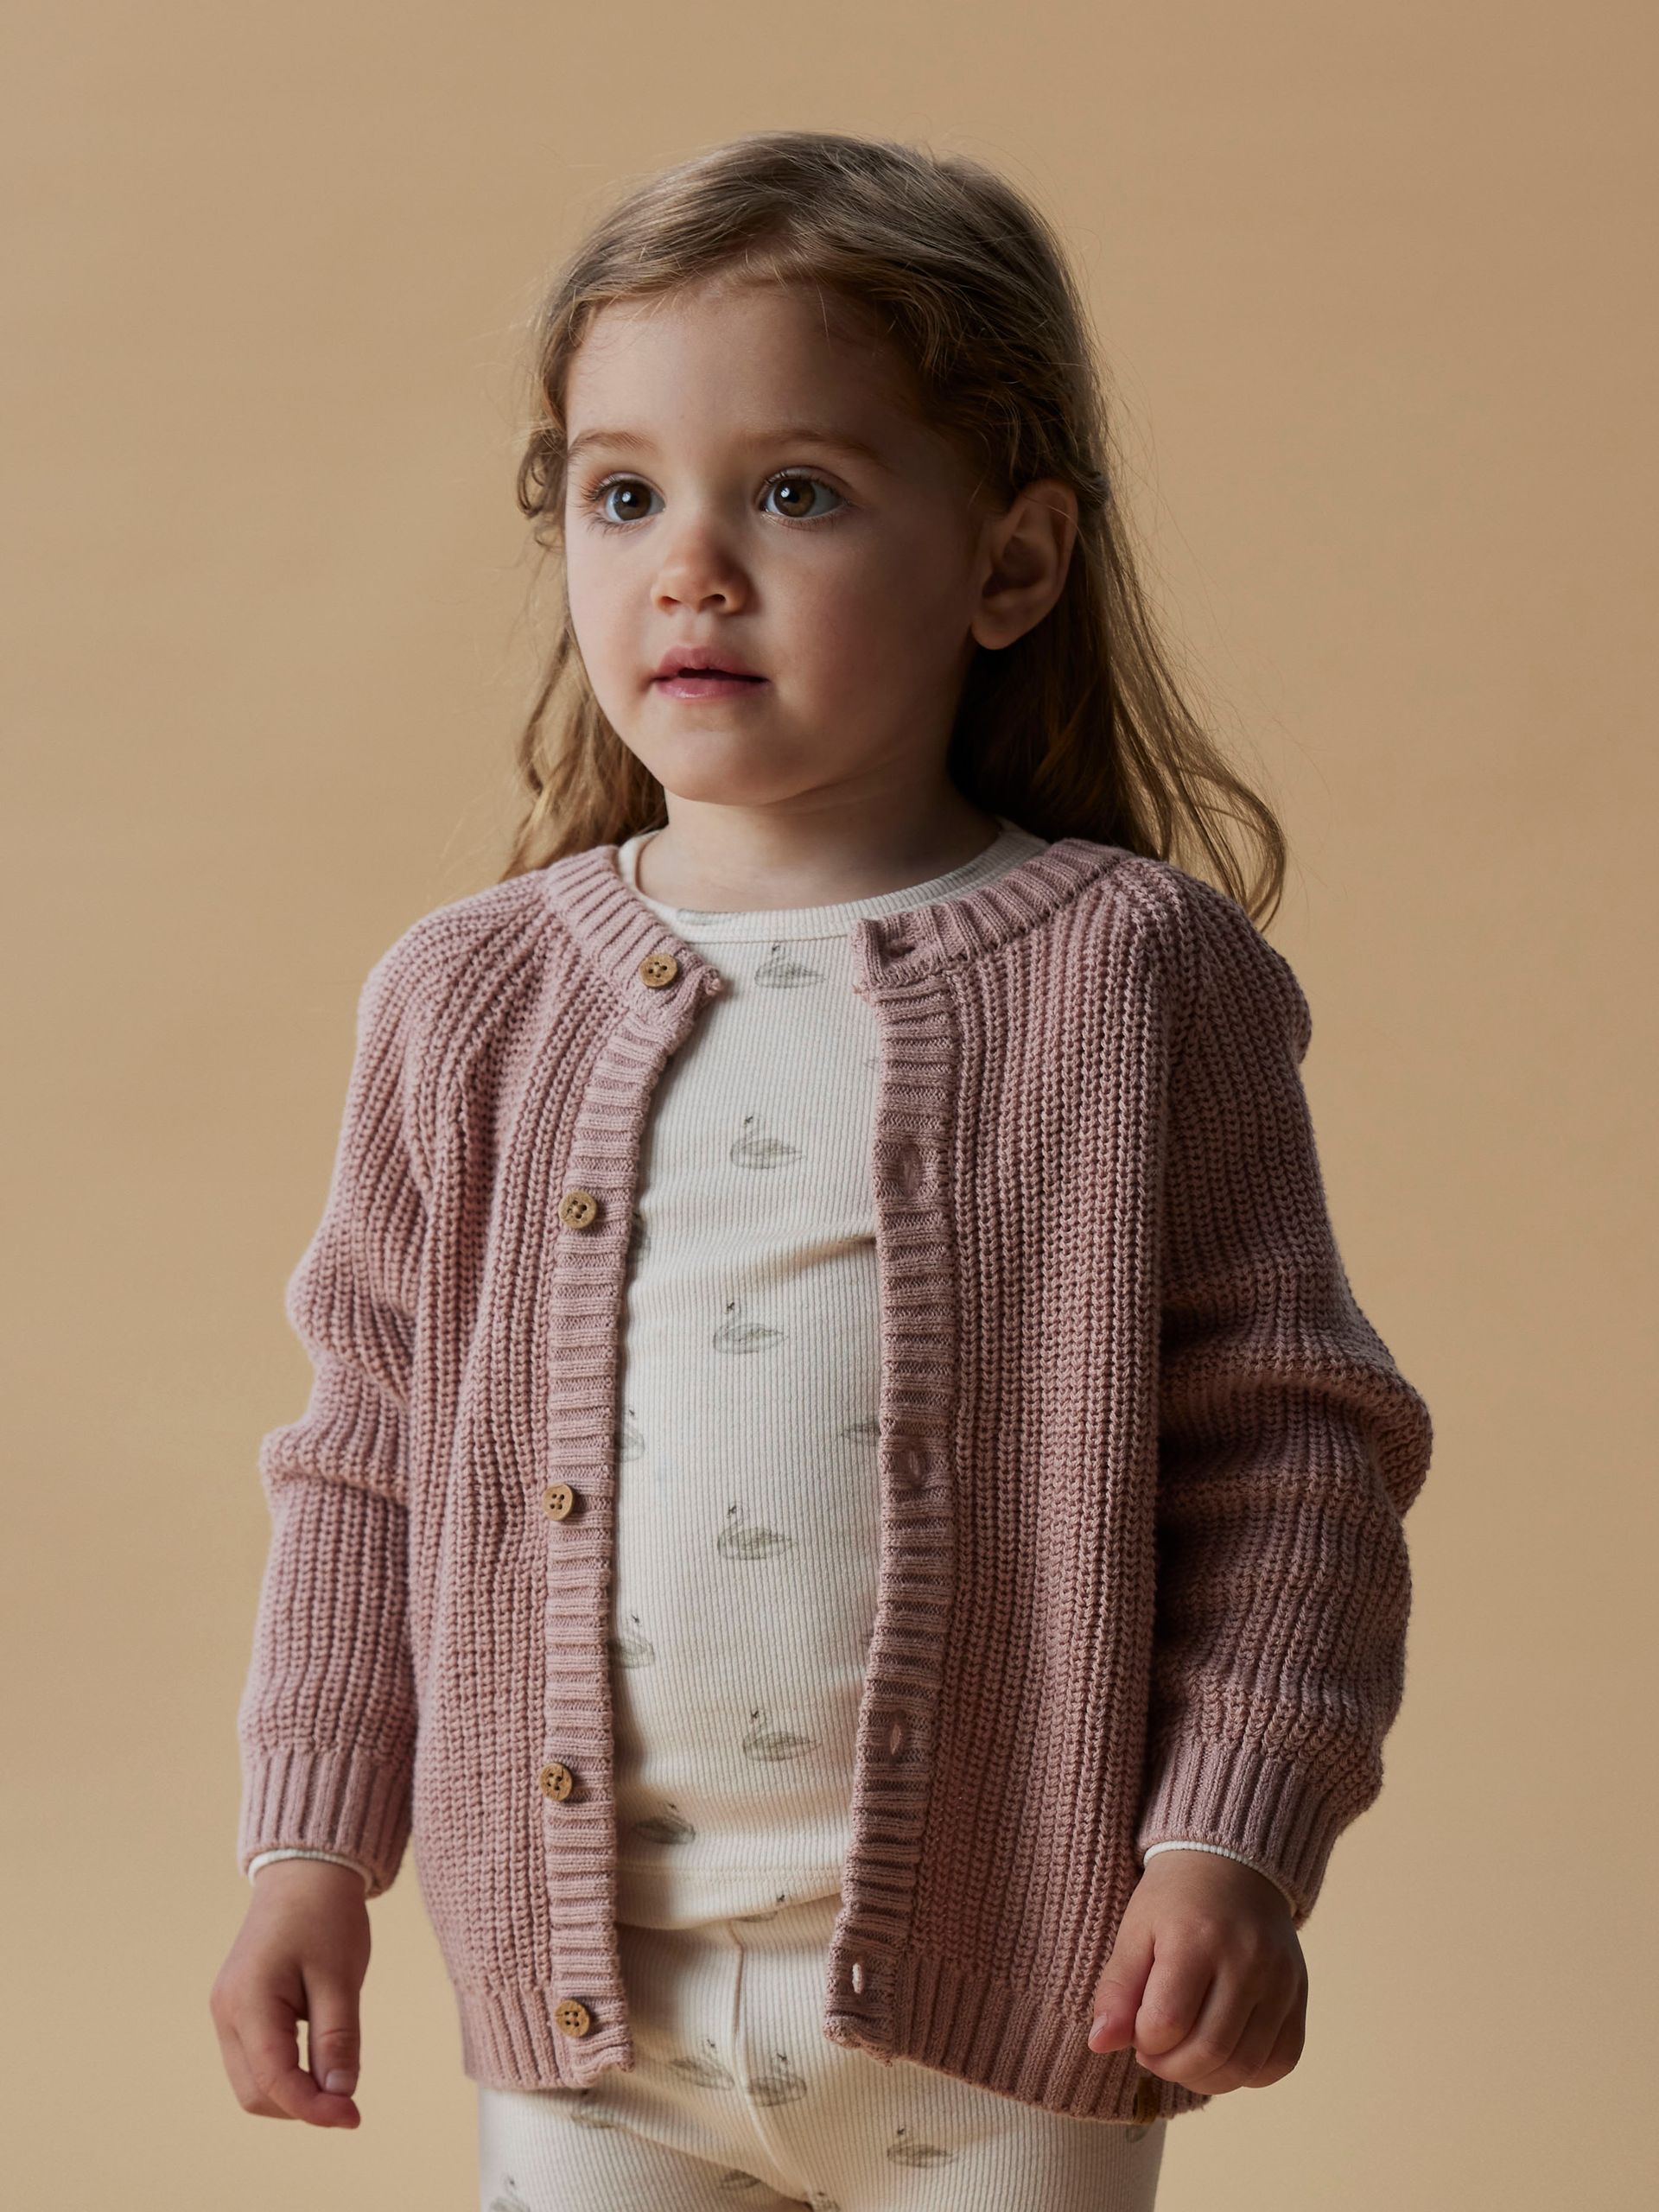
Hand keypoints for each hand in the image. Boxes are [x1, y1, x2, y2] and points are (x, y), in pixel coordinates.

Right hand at [209, 1859, 371, 2127]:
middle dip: (301, 2104)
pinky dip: (285, 2071)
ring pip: (252, 2082)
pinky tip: (318, 2058)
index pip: (275, 2081)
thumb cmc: (326, 1915)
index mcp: (248, 2003)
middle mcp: (226, 2013)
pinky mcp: (237, 2009)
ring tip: (336, 2075)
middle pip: (256, 2092)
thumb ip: (338, 2039)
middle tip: (348, 2098)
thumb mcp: (341, 1977)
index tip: (354, 2117)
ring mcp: (226, 2012)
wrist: (305, 1871)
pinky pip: (254, 2060)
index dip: (314, 2109)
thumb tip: (339, 2097)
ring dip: (292, 2091)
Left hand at [1087, 1851, 1306, 2092]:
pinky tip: (1222, 2054)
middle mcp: (1248, 1961)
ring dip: (1205, 2078)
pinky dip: (1247, 2074)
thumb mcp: (1135, 1931)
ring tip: (1183, 2055)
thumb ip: (1117, 1990)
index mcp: (1197, 1938)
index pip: (1166, 2022)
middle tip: (1155, 2050)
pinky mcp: (1300, 1995)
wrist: (1232, 1865)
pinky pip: (1280, 2061)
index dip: (1143, 2041)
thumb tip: (1100, 2045)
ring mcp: (1281, 1980)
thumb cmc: (1174, 1900)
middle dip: (1170, 2067)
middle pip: (1209, 2051)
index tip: (1135, 2029)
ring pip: (1244, 2066)